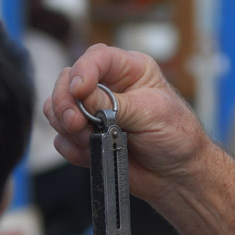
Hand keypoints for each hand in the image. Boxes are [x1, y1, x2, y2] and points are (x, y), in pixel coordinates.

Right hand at [44, 44, 210, 203]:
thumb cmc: (177, 138)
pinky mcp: (86, 137)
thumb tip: (83, 97)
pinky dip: (71, 148)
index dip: (83, 70)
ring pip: (57, 108)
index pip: (97, 57)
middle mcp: (108, 87)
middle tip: (76, 123)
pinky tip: (91, 154)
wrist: (177, 176)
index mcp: (131, 70)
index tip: (79, 90)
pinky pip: (61, 138)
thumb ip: (115, 104)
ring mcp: (94, 113)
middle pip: (68, 80)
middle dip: (66, 103)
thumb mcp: (151, 113)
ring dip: (68, 127)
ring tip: (90, 140)